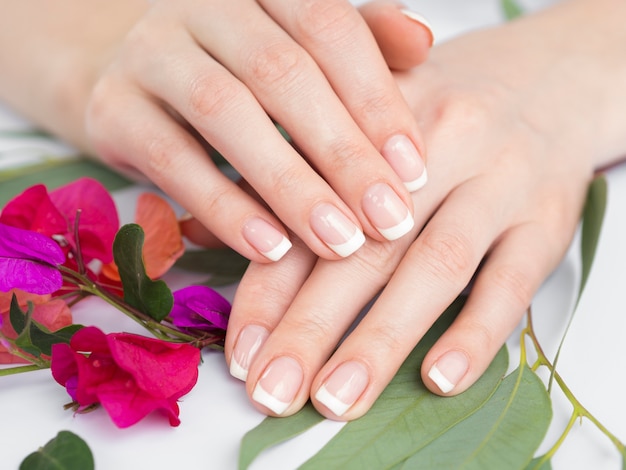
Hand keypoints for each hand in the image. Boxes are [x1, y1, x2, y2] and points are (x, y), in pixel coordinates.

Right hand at [85, 0, 431, 262]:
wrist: (133, 76)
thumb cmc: (237, 68)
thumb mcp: (297, 51)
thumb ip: (359, 45)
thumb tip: (423, 42)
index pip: (330, 29)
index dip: (376, 101)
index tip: (414, 173)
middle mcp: (203, 4)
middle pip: (283, 74)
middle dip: (343, 154)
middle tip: (389, 221)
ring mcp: (150, 51)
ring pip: (227, 113)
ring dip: (290, 185)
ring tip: (339, 243)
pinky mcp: (111, 108)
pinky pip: (173, 159)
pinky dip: (225, 206)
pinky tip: (270, 248)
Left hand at [223, 0, 620, 418]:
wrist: (547, 81)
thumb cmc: (437, 113)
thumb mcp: (361, 120)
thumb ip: (286, 176)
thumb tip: (200, 230)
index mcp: (373, 128)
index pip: (311, 214)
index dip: (269, 286)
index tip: (241, 351)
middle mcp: (436, 150)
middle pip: (363, 248)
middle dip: (310, 327)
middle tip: (272, 391)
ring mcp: (497, 184)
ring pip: (432, 269)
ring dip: (380, 340)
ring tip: (336, 400)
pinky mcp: (545, 220)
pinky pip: (512, 282)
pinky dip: (475, 334)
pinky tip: (440, 379)